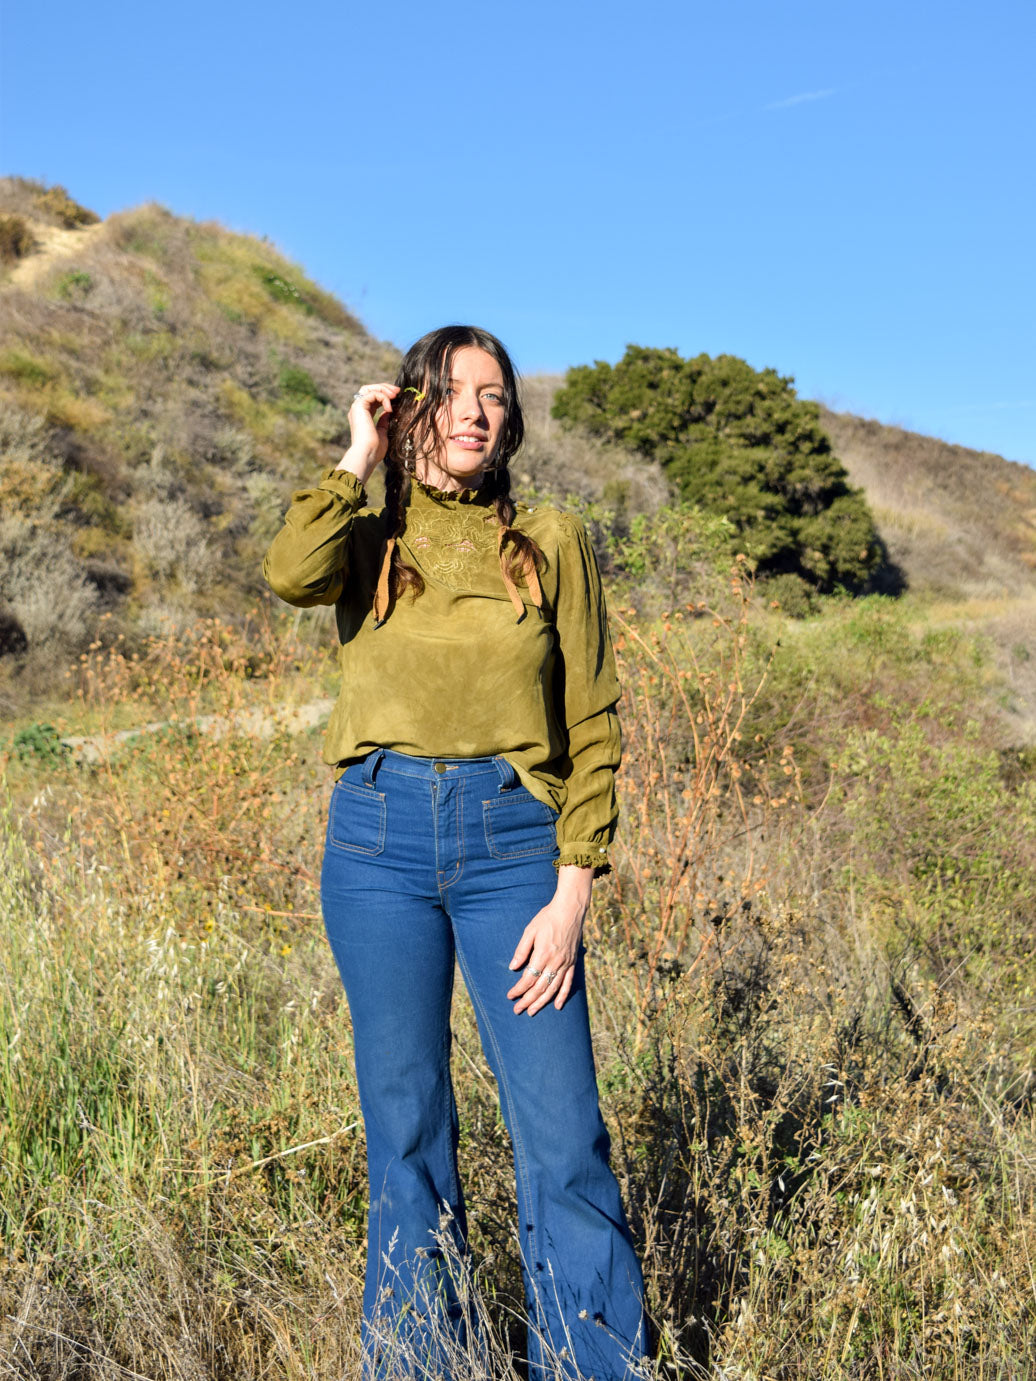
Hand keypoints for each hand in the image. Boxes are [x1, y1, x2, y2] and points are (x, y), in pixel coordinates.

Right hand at [336, 382, 399, 482]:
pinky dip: (383, 398)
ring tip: (395, 395)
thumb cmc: (375, 450)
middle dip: (384, 388)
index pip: (372, 399)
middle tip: (397, 391)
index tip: (397, 398)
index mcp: (363, 417)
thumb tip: (389, 413)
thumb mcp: (382, 433)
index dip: (385, 396)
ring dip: (383, 389)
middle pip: (369, 390)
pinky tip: (390, 409)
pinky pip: (372, 394)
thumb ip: (384, 422)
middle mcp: (358, 410)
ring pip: (369, 389)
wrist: (367, 454)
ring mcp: (357, 408)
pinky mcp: (359, 406)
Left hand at [506, 867, 592, 1015]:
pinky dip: (563, 996)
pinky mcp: (573, 962)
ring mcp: (566, 963)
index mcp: (543, 954)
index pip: (528, 978)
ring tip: (532, 1011)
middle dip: (527, 1000)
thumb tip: (513, 968)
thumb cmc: (547, 918)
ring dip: (541, 1002)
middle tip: (517, 1010)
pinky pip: (568, 983)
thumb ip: (521, 950)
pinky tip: (557, 1006)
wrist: (570, 910)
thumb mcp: (530, 930)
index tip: (510, 996)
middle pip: (539, 987)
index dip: (518, 989)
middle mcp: (555, 962)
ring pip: (553, 988)